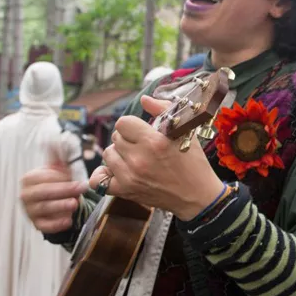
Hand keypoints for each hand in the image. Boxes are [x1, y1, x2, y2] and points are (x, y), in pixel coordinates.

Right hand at [20, 142, 89, 233]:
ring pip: (44, 209)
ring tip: (75, 204)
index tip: (73, 176)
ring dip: (60, 206)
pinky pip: (45, 226)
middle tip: (81, 188)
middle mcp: (26, 195)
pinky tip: (69, 220)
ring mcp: (30, 211)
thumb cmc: (55, 183)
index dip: (59, 176)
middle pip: (43, 192)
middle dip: (63, 190)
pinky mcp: (37, 225)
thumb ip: (57, 156)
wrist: (53, 204)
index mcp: (28, 179)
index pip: (43, 177)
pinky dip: (56, 224)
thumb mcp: (57, 169)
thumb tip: (55, 139)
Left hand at [90, 95, 223, 219]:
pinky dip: (104, 175)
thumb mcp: (184, 132)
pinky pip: (99, 180)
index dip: (132, 125)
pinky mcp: (125, 191)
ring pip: (108, 154)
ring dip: (118, 155)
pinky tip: (116, 171)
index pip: (123, 123)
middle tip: (140, 146)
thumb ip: (163, 109)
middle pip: (115, 138)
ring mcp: (130, 177)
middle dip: (127, 139)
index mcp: (154, 141)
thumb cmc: (193, 162)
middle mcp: (139, 159)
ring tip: (133, 159)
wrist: (197, 196)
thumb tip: (144, 99)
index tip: (141, 132)